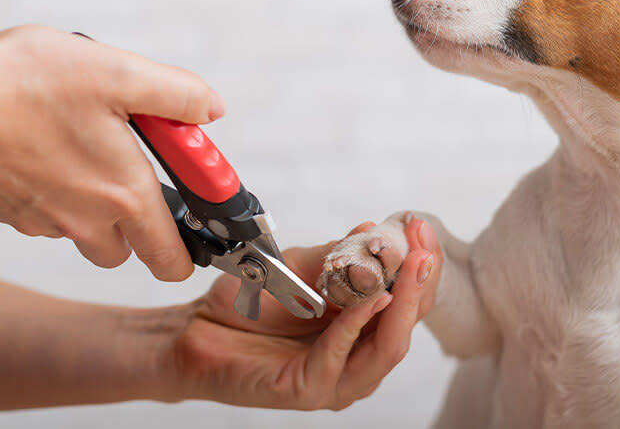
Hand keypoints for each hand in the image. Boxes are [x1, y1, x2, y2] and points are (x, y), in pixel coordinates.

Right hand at [0, 25, 223, 279]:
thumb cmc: (20, 85)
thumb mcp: (118, 73)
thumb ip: (176, 95)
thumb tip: (210, 109)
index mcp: (124, 195)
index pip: (172, 259)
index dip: (194, 248)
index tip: (198, 218)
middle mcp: (86, 220)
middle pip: (131, 249)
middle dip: (144, 219)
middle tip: (137, 167)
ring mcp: (43, 221)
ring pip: (87, 233)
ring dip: (99, 204)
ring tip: (89, 145)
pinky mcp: (10, 211)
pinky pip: (49, 216)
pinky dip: (60, 192)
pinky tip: (50, 147)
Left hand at [165, 218, 441, 409]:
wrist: (196, 329)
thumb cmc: (250, 303)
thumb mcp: (300, 267)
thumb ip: (337, 255)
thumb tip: (373, 230)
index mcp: (364, 330)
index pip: (410, 301)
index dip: (422, 265)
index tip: (420, 228)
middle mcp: (358, 358)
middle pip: (407, 325)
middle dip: (420, 282)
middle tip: (424, 246)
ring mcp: (337, 379)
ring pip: (387, 348)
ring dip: (402, 304)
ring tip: (410, 267)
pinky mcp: (308, 391)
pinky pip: (341, 356)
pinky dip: (357, 324)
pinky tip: (370, 298)